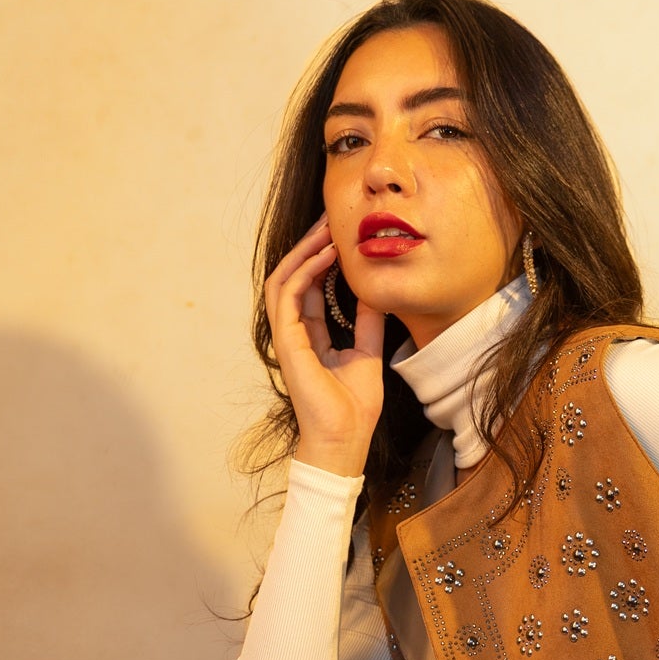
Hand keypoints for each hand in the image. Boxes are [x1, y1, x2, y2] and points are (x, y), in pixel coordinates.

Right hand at [264, 215, 386, 477]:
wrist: (345, 438)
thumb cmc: (354, 408)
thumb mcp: (368, 353)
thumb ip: (367, 323)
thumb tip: (374, 294)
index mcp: (311, 336)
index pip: (310, 287)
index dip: (322, 260)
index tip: (340, 237)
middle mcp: (294, 333)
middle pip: (293, 277)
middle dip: (309, 247)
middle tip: (330, 220)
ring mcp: (287, 337)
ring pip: (284, 280)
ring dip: (303, 252)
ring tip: (326, 230)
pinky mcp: (287, 342)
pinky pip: (289, 295)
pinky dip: (305, 271)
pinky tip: (326, 255)